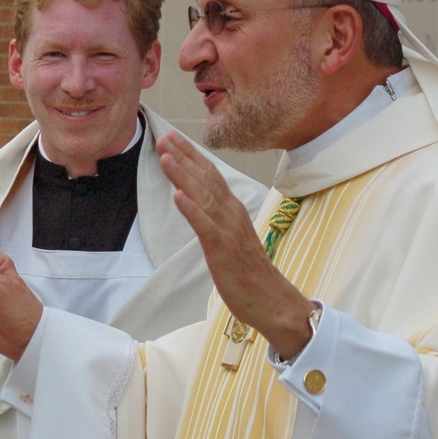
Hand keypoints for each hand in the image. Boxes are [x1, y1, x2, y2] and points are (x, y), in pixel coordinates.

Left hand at [157, 130, 312, 357]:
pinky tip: (178, 196)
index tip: (171, 139)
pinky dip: (191, 209)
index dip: (190, 155)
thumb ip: (214, 217)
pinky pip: (205, 226)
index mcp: (231, 209)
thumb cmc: (249, 271)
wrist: (273, 301)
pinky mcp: (224, 249)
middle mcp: (231, 213)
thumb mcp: (228, 236)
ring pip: (203, 196)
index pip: (209, 175)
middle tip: (163, 137)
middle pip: (205, 178)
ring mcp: (228, 230)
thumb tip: (196, 200)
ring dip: (183, 175)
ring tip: (165, 157)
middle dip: (183, 157)